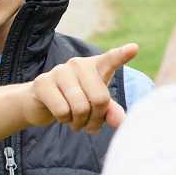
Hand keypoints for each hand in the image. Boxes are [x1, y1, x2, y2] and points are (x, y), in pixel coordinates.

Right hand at [22, 44, 138, 132]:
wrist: (40, 103)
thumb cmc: (75, 101)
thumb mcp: (95, 106)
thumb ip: (110, 111)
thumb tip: (120, 122)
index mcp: (96, 66)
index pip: (111, 59)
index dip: (122, 55)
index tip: (134, 49)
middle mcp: (78, 64)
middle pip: (100, 99)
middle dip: (96, 119)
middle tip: (90, 125)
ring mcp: (59, 71)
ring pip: (80, 107)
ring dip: (80, 123)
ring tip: (76, 121)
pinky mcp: (43, 83)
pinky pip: (62, 110)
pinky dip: (64, 120)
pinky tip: (62, 116)